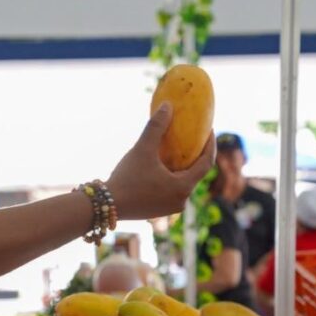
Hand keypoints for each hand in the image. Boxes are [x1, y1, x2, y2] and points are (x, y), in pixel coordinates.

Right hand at [105, 103, 214, 219]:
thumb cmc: (127, 178)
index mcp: (183, 187)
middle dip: (195, 155)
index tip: (208, 130)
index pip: (206, 163)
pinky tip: (162, 165)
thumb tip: (167, 106)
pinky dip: (171, 176)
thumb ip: (156, 127)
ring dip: (182, 167)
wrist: (105, 205)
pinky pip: (172, 189)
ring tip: (177, 150)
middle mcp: (181, 200)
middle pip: (195, 174)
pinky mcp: (159, 210)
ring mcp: (170, 208)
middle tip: (193, 137)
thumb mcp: (142, 150)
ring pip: (183, 182)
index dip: (210, 145)